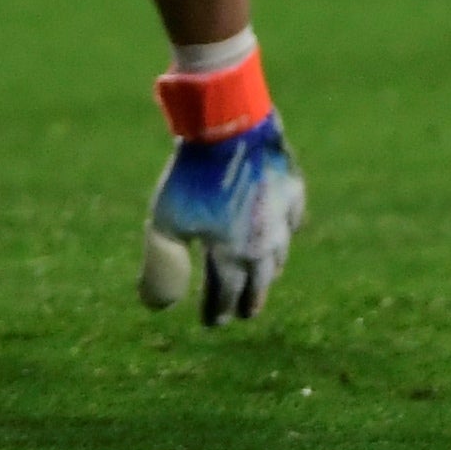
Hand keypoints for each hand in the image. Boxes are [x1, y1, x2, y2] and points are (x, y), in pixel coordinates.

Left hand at [143, 112, 306, 322]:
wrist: (230, 126)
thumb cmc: (192, 177)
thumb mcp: (164, 224)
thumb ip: (161, 268)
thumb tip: (157, 307)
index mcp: (233, 256)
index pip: (228, 296)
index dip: (219, 312)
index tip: (213, 322)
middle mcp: (263, 243)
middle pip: (259, 281)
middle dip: (250, 300)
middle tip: (245, 313)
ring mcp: (282, 216)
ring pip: (280, 254)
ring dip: (269, 270)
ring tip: (264, 277)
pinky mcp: (292, 188)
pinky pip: (293, 220)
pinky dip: (287, 232)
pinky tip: (285, 230)